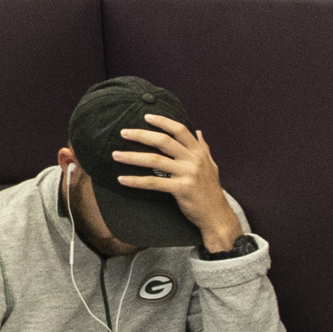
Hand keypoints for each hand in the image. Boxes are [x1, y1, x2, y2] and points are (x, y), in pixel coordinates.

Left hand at [113, 114, 247, 256]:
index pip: (180, 130)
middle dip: (141, 135)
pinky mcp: (181, 189)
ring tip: (115, 155)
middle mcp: (194, 160)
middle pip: (164, 141)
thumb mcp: (211, 166)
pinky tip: (122, 179)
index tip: (146, 116)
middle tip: (123, 132)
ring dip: (132, 157)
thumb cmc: (211, 190)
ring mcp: (188, 174)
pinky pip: (154, 183)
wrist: (217, 215)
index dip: (163, 121)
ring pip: (155, 160)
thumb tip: (199, 131)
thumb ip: (204, 148)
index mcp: (199, 152)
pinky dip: (136, 181)